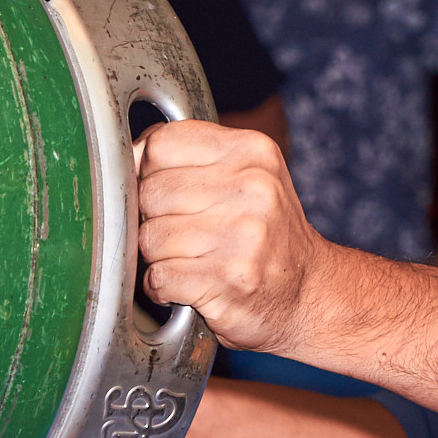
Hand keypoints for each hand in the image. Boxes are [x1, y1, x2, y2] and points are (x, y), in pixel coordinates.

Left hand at [137, 120, 331, 352]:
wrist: (311, 293)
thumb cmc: (266, 235)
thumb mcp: (246, 177)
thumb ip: (192, 160)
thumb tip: (126, 158)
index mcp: (251, 152)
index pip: (161, 144)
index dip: (149, 171)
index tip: (165, 193)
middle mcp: (252, 188)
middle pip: (150, 192)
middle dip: (153, 218)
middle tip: (182, 234)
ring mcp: (243, 236)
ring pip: (149, 238)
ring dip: (158, 257)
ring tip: (190, 261)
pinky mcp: (229, 280)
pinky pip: (159, 278)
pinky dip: (162, 288)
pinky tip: (187, 286)